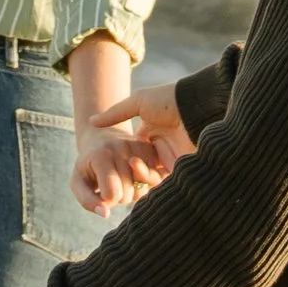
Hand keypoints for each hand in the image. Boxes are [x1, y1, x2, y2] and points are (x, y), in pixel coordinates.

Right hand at [73, 85, 193, 215]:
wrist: (195, 105)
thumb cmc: (168, 100)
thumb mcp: (137, 102)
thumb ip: (115, 114)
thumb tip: (92, 122)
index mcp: (152, 134)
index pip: (133, 154)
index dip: (123, 160)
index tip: (112, 162)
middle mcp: (163, 148)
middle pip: (142, 169)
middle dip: (132, 171)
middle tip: (126, 164)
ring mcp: (174, 158)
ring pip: (153, 177)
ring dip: (143, 175)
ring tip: (136, 165)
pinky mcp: (185, 167)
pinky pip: (169, 183)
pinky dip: (157, 186)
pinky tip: (146, 181)